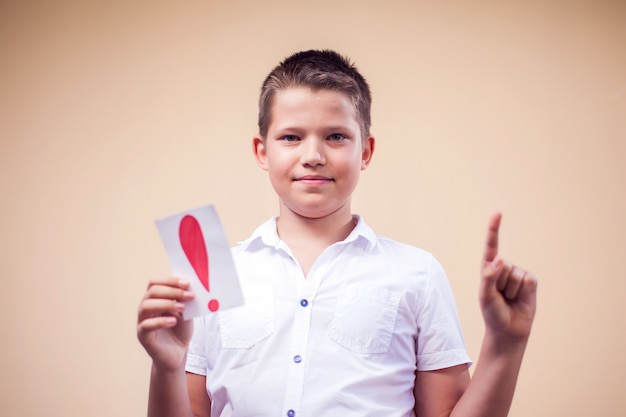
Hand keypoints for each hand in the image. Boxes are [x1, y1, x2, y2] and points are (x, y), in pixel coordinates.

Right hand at [137, 277, 194, 370]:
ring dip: (166, 303)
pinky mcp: (143, 335)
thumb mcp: (186, 312)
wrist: (177, 353)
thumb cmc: (180, 330)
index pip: (155, 282)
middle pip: (152, 291)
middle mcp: (146, 307)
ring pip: (146, 305)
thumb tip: (190, 287)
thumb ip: (185, 300)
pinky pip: (146, 325)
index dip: (170, 280)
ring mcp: (142, 321)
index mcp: (155, 299)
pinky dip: (160, 321)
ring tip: (182, 308)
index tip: (187, 283)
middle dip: (171, 291)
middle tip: (188, 295)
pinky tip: (173, 321)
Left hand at [480, 213, 536, 340]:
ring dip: (511, 290)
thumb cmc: (493, 313)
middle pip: (503, 265)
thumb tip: (499, 259)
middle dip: (500, 283)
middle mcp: (503, 268)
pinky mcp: (530, 282)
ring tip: (508, 299)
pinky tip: (519, 299)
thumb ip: (489, 277)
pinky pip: (528, 280)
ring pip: (515, 274)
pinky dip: (523, 292)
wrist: (509, 330)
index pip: (491, 246)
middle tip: (500, 296)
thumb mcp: (486, 296)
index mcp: (488, 268)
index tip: (498, 213)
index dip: (494, 229)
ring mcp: (517, 274)